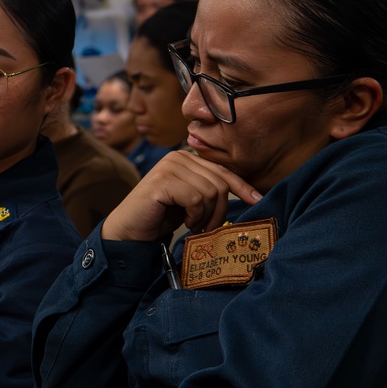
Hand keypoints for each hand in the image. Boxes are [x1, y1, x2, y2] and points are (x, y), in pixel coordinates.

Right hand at [101, 151, 262, 241]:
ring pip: (210, 192)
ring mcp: (168, 167)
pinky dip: (194, 216)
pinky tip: (183, 221)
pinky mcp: (162, 181)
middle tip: (207, 228)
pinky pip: (195, 199)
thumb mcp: (191, 201)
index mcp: (186, 158)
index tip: (257, 201)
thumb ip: (209, 191)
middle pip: (219, 183)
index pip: (222, 171)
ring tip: (192, 225)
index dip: (242, 187)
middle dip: (219, 211)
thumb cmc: (160, 216)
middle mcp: (177, 157)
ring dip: (205, 216)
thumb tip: (248, 194)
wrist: (129, 230)